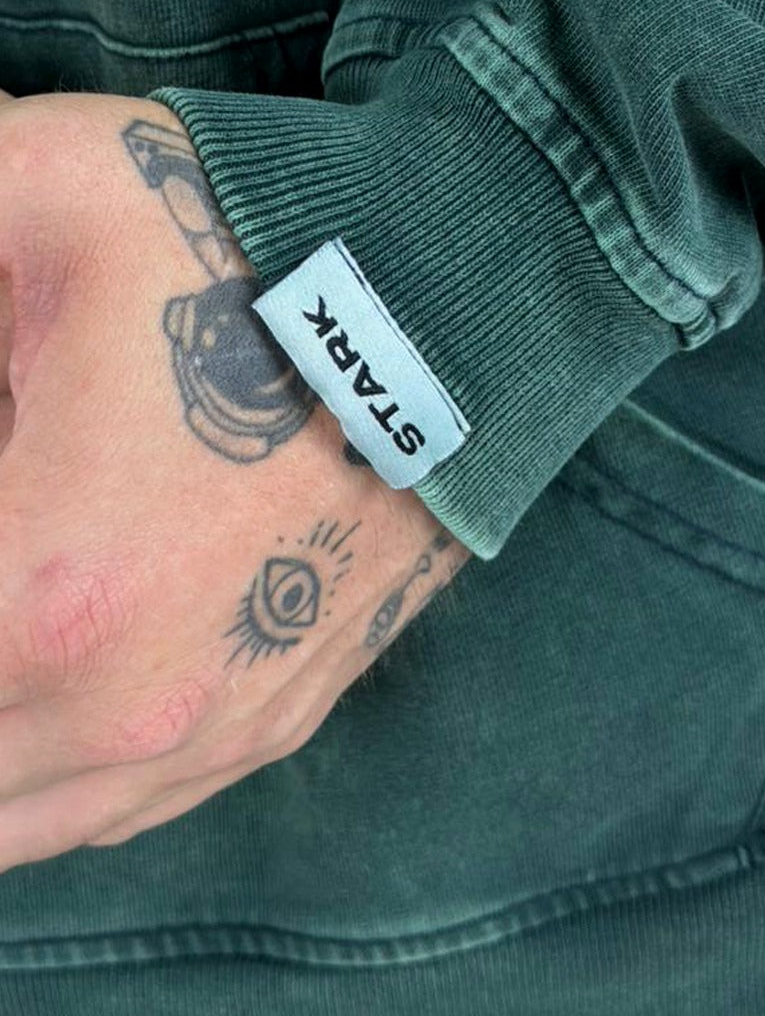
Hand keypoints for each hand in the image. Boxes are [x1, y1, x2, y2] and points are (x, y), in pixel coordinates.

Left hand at [0, 90, 470, 866]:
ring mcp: (214, 729)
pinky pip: (108, 812)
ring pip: (8, 824)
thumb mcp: (26, 191)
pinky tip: (23, 714)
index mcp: (40, 594)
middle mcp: (128, 705)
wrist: (468, 286)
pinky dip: (30, 786)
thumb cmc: (254, 237)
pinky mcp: (278, 715)